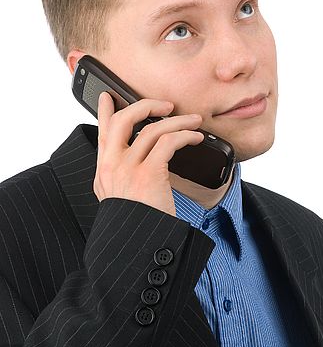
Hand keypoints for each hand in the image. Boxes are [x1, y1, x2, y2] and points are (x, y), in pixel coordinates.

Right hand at [93, 92, 203, 216]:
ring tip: (194, 121)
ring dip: (178, 121)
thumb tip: (142, 161)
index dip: (103, 112)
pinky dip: (185, 135)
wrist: (138, 250)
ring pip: (152, 129)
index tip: (107, 96)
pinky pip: (169, 142)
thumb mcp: (121, 201)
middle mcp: (111, 166)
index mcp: (104, 171)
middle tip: (164, 105)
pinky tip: (196, 138)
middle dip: (145, 106)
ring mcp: (127, 169)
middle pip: (123, 120)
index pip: (102, 133)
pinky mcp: (148, 173)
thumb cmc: (139, 226)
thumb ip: (124, 178)